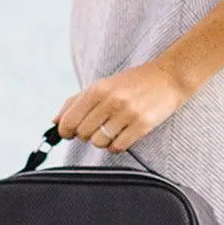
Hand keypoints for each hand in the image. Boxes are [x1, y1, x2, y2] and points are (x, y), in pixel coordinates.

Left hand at [57, 59, 191, 153]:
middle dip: (87, 134)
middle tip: (98, 126)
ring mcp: (127, 113)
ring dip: (102, 140)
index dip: (66, 131)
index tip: (70, 132)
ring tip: (112, 128)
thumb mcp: (101, 85)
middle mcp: (110, 101)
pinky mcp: (143, 125)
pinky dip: (116, 146)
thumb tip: (54, 122)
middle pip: (83, 134)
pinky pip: (117, 147)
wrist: (169, 77)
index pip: (69, 121)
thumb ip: (75, 102)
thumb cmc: (131, 82)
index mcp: (97, 89)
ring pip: (99, 143)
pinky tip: (122, 135)